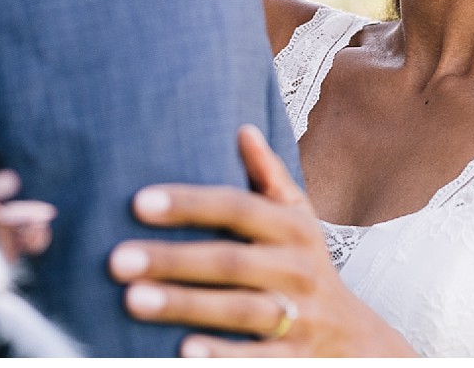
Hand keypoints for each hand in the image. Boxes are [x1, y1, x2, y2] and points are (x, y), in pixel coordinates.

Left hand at [108, 125, 415, 356]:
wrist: (357, 341)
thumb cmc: (307, 268)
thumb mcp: (299, 220)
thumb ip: (270, 177)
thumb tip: (241, 128)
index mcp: (292, 228)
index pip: (238, 208)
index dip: (190, 204)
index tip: (139, 203)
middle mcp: (296, 269)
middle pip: (230, 261)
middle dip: (173, 259)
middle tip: (117, 259)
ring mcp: (298, 316)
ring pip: (240, 310)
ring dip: (186, 305)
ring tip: (132, 301)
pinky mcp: (294, 358)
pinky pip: (257, 358)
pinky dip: (222, 355)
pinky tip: (182, 352)